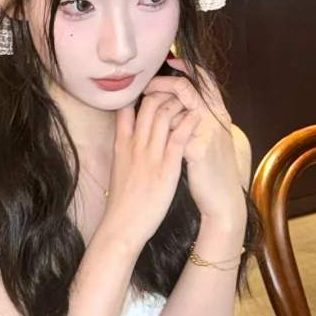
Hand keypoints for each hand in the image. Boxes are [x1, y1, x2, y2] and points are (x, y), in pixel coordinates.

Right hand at [101, 89, 190, 249]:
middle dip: (164, 92)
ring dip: (179, 102)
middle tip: (176, 92)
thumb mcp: (118, 169)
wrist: (122, 225)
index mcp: (121, 144)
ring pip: (164, 114)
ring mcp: (150, 155)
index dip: (140, 94)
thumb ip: (124, 150)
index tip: (152, 90)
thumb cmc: (122, 201)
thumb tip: (129, 138)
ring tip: (189, 100)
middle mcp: (135, 145)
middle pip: (148, 105)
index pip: (126, 108)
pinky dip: (188, 122)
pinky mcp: (166, 167)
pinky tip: (197, 115)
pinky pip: (179, 137)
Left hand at [141, 60, 245, 229]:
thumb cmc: (212, 171)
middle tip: (147, 86)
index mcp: (219, 114)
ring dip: (158, 103)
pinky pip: (172, 131)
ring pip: (178, 105)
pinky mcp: (197, 149)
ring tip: (144, 105)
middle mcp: (215, 119)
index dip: (188, 66)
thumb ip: (197, 119)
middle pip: (187, 87)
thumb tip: (177, 103)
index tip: (170, 62)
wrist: (222, 200)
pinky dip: (159, 129)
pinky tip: (149, 131)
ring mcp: (207, 133)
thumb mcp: (209, 139)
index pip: (205, 79)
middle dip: (163, 83)